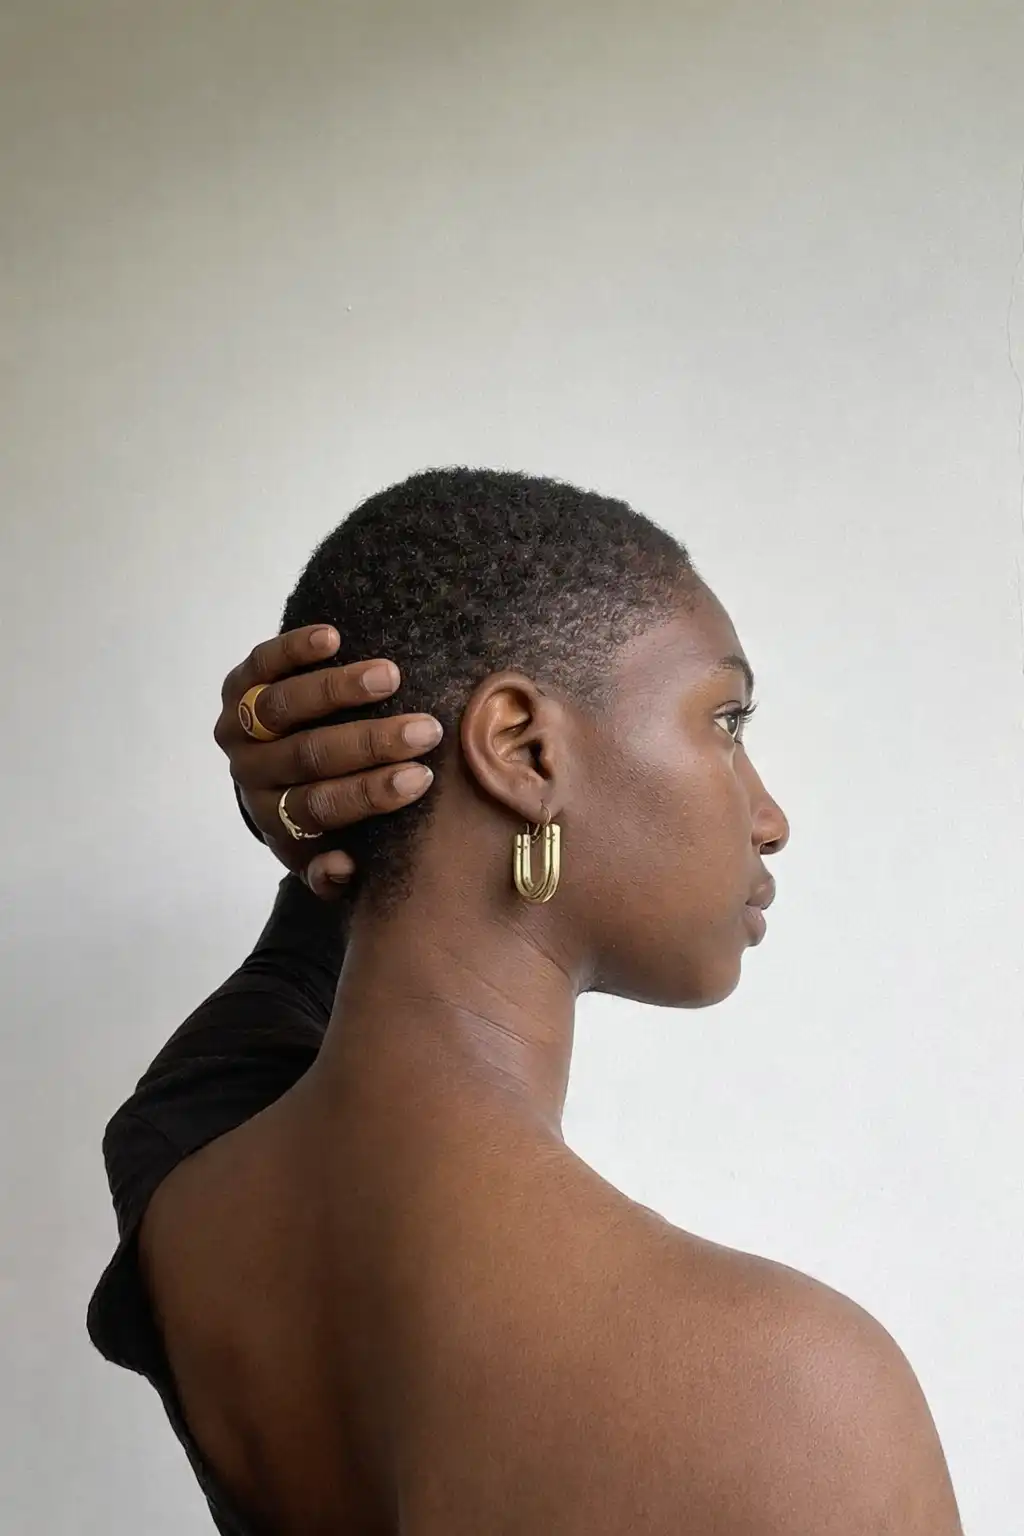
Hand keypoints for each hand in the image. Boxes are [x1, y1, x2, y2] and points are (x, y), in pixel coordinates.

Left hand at [214, 625, 441, 898]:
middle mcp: (251, 773)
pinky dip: (293, 650)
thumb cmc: (318, 814)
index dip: (370, 794)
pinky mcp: (237, 686)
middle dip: (370, 743)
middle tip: (425, 730)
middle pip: (307, 756)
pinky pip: (260, 664)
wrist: (268, 776)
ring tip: (389, 676)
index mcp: (276, 818)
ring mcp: (239, 728)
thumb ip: (333, 876)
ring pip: (282, 707)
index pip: (320, 807)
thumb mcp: (322, 855)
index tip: (422, 778)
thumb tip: (342, 868)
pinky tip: (332, 638)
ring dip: (337, 691)